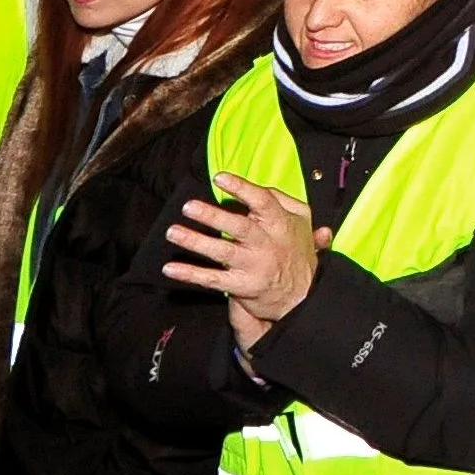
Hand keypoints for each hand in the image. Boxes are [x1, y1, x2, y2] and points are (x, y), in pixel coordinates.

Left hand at [164, 172, 325, 350]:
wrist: (303, 296)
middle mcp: (266, 244)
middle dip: (213, 217)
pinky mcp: (241, 286)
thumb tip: (265, 186)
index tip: (219, 178)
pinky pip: (212, 279)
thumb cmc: (297, 252)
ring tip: (173, 232)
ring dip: (195, 242)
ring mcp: (252, 266)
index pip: (263, 202)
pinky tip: (171, 269)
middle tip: (189, 207)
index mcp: (280, 224)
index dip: (241, 188)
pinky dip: (190, 274)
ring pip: (222, 252)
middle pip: (239, 227)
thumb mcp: (302, 221)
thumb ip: (284, 200)